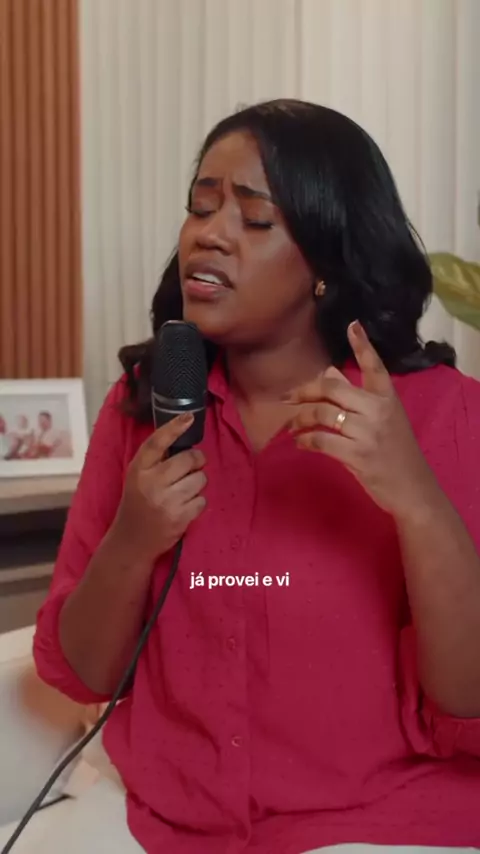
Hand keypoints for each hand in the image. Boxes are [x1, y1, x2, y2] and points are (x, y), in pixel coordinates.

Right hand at [111, 414, 206, 561]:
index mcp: (138, 470)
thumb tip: (183, 438)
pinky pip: (202, 500)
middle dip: (196, 462)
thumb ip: (155, 461)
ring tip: (183, 492)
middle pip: (189, 459)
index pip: (156, 443)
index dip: (173, 428)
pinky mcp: (179, 518)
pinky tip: (184, 507)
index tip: (189, 417)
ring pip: (200, 480)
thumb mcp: (137, 478)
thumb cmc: (137, 504)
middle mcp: (151, 483)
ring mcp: (166, 502)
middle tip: (190, 469)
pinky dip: (197, 503)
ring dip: (197, 484)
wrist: (132, 541)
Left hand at [287, 321, 438, 519]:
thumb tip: (327, 372)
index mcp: (388, 399)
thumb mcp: (384, 420)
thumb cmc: (396, 453)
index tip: (352, 325)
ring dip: (301, 419)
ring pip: (322, 414)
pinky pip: (321, 440)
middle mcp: (378, 410)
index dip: (363, 345)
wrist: (413, 488)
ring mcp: (368, 432)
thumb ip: (357, 396)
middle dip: (305, 391)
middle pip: (332, 388)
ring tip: (292, 425)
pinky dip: (305, 440)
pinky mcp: (357, 454)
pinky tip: (300, 443)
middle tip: (288, 397)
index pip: (375, 367)